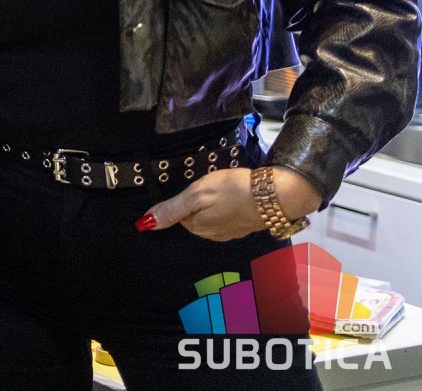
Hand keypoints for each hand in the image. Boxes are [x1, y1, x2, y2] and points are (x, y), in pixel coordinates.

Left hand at [139, 166, 322, 240]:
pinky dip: (228, 207)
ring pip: (211, 217)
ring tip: (222, 190)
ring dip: (213, 205)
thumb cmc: (234, 191)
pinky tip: (235, 197)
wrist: (277, 195)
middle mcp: (213, 235)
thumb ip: (171, 209)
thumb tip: (144, 225)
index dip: (183, 200)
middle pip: (194, 217)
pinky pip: (228, 217)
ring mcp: (232, 232)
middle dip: (196, 204)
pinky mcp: (246, 226)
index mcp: (198, 228)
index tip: (192, 188)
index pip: (178, 215)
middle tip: (208, 187)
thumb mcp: (196, 195)